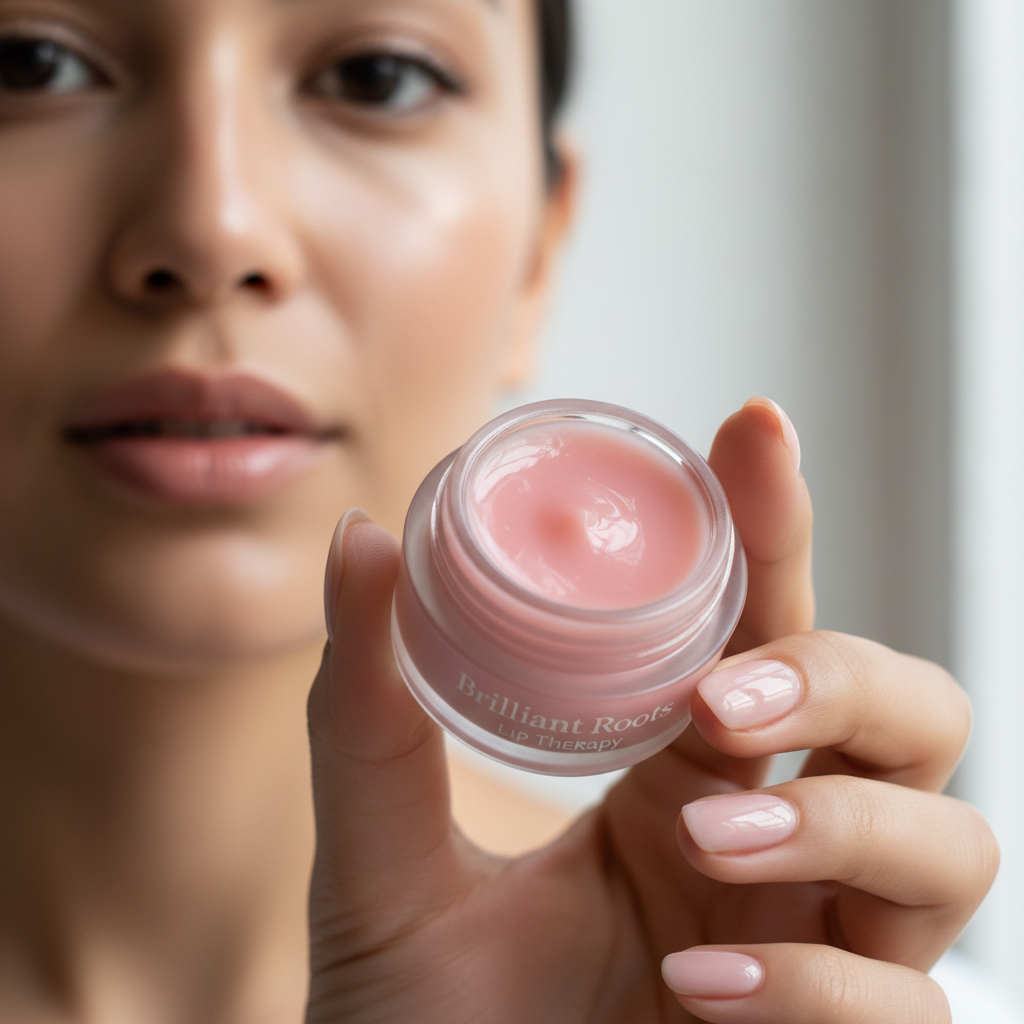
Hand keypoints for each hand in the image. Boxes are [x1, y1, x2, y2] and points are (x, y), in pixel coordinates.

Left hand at [305, 399, 995, 1022]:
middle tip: (722, 701)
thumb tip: (359, 539)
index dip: (777, 526)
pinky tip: (701, 991)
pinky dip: (820, 986)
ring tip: (703, 845)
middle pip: (912, 711)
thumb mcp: (379, 845)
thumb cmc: (416, 1011)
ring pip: (949, 840)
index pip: (765, 623)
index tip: (750, 431)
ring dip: (841, 825)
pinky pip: (908, 1005)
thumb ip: (364, 700)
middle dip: (842, 676)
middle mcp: (769, 839)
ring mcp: (819, 942)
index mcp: (681, 770)